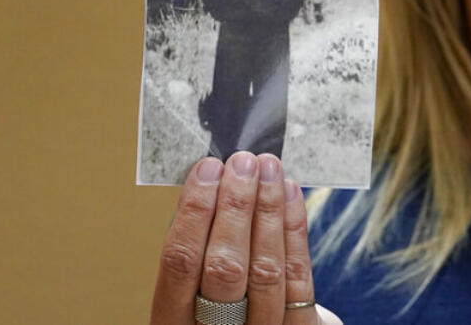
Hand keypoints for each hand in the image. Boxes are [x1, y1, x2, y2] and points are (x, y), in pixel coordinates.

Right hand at [150, 152, 342, 324]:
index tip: (207, 169)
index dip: (194, 211)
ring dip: (268, 209)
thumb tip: (212, 180)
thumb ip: (197, 248)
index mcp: (173, 322)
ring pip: (266, 269)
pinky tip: (289, 193)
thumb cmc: (214, 309)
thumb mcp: (189, 290)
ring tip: (268, 168)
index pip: (179, 264)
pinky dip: (294, 229)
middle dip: (235, 206)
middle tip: (242, 162)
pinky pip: (298, 276)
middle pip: (225, 267)